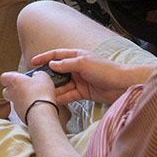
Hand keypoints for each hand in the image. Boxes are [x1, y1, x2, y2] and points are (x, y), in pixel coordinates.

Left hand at [0, 70, 56, 124]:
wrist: (42, 115)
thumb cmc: (41, 93)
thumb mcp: (43, 77)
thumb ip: (38, 74)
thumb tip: (37, 76)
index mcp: (15, 81)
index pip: (4, 77)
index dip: (10, 77)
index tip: (19, 76)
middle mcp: (12, 93)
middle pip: (6, 91)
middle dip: (13, 90)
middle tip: (25, 88)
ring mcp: (16, 106)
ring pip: (15, 101)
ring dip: (22, 100)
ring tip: (35, 99)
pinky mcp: (21, 116)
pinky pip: (22, 110)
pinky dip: (28, 108)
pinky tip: (38, 108)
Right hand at [30, 49, 151, 105]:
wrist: (122, 85)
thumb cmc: (106, 70)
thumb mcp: (84, 64)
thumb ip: (66, 64)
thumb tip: (52, 64)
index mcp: (77, 56)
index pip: (57, 55)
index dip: (45, 57)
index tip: (33, 62)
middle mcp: (77, 68)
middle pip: (58, 71)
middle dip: (47, 76)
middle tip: (35, 82)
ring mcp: (80, 80)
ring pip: (62, 85)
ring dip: (54, 89)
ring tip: (43, 93)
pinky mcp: (83, 92)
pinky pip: (69, 95)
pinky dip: (62, 98)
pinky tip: (54, 100)